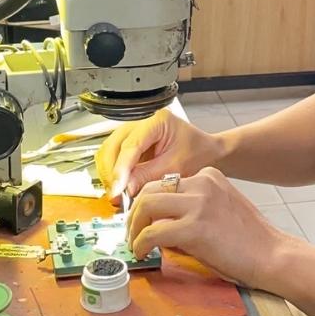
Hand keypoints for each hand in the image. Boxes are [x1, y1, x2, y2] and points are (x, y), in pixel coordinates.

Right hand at [95, 109, 224, 202]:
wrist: (206, 152)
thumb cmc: (198, 153)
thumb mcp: (176, 167)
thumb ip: (149, 176)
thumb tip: (125, 188)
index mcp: (156, 120)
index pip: (130, 145)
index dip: (121, 169)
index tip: (118, 189)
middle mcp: (140, 121)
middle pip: (112, 146)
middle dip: (111, 173)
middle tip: (117, 195)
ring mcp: (132, 130)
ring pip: (108, 151)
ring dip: (109, 173)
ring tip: (119, 193)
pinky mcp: (129, 142)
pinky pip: (112, 157)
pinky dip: (113, 173)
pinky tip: (120, 187)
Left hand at [126, 167, 294, 288]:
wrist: (272, 255)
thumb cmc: (250, 239)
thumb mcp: (222, 206)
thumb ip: (195, 205)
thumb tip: (162, 220)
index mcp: (209, 176)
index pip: (165, 182)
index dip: (148, 202)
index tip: (142, 218)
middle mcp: (202, 183)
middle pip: (149, 190)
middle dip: (134, 212)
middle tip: (132, 231)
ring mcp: (198, 204)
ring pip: (146, 205)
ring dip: (134, 227)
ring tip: (135, 242)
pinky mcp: (194, 228)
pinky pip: (153, 233)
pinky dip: (141, 244)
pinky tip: (142, 253)